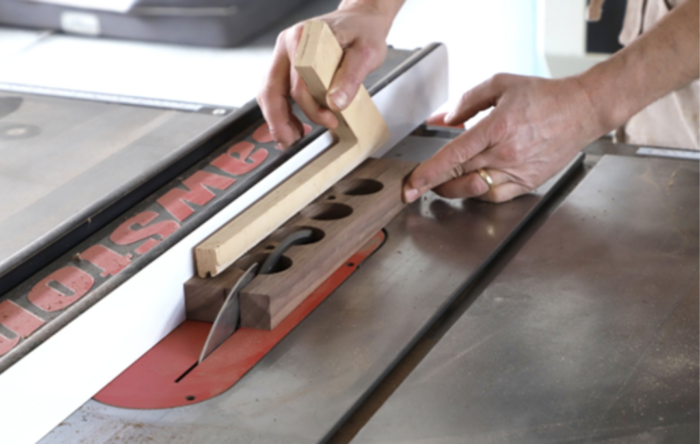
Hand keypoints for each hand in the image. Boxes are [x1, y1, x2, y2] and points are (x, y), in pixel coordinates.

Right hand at [257, 4, 393, 148]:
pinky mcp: (287, 64)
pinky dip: (281, 110)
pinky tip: (293, 125)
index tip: (331, 120)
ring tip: (291, 137)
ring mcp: (285, 55)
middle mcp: (288, 46)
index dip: (312, 108)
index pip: (298, 83)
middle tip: (291, 141)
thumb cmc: (363, 31)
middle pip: (270, 89)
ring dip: (276, 118)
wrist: (361, 19)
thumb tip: (336, 103)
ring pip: (269, 92)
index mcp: (303, 39)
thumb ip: (352, 77)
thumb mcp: (367, 53)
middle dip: (278, 120)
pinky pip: (276, 90)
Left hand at [403, 74, 604, 202]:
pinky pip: (494, 197)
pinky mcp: (528, 183)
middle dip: (431, 184)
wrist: (582, 109)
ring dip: (451, 190)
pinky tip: (469, 184)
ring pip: (474, 190)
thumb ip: (466, 101)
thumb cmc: (543, 96)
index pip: (454, 156)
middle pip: (459, 175)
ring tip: (440, 183)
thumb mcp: (500, 85)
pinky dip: (476, 193)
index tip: (411, 184)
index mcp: (497, 127)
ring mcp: (518, 171)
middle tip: (414, 187)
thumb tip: (442, 119)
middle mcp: (507, 153)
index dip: (428, 173)